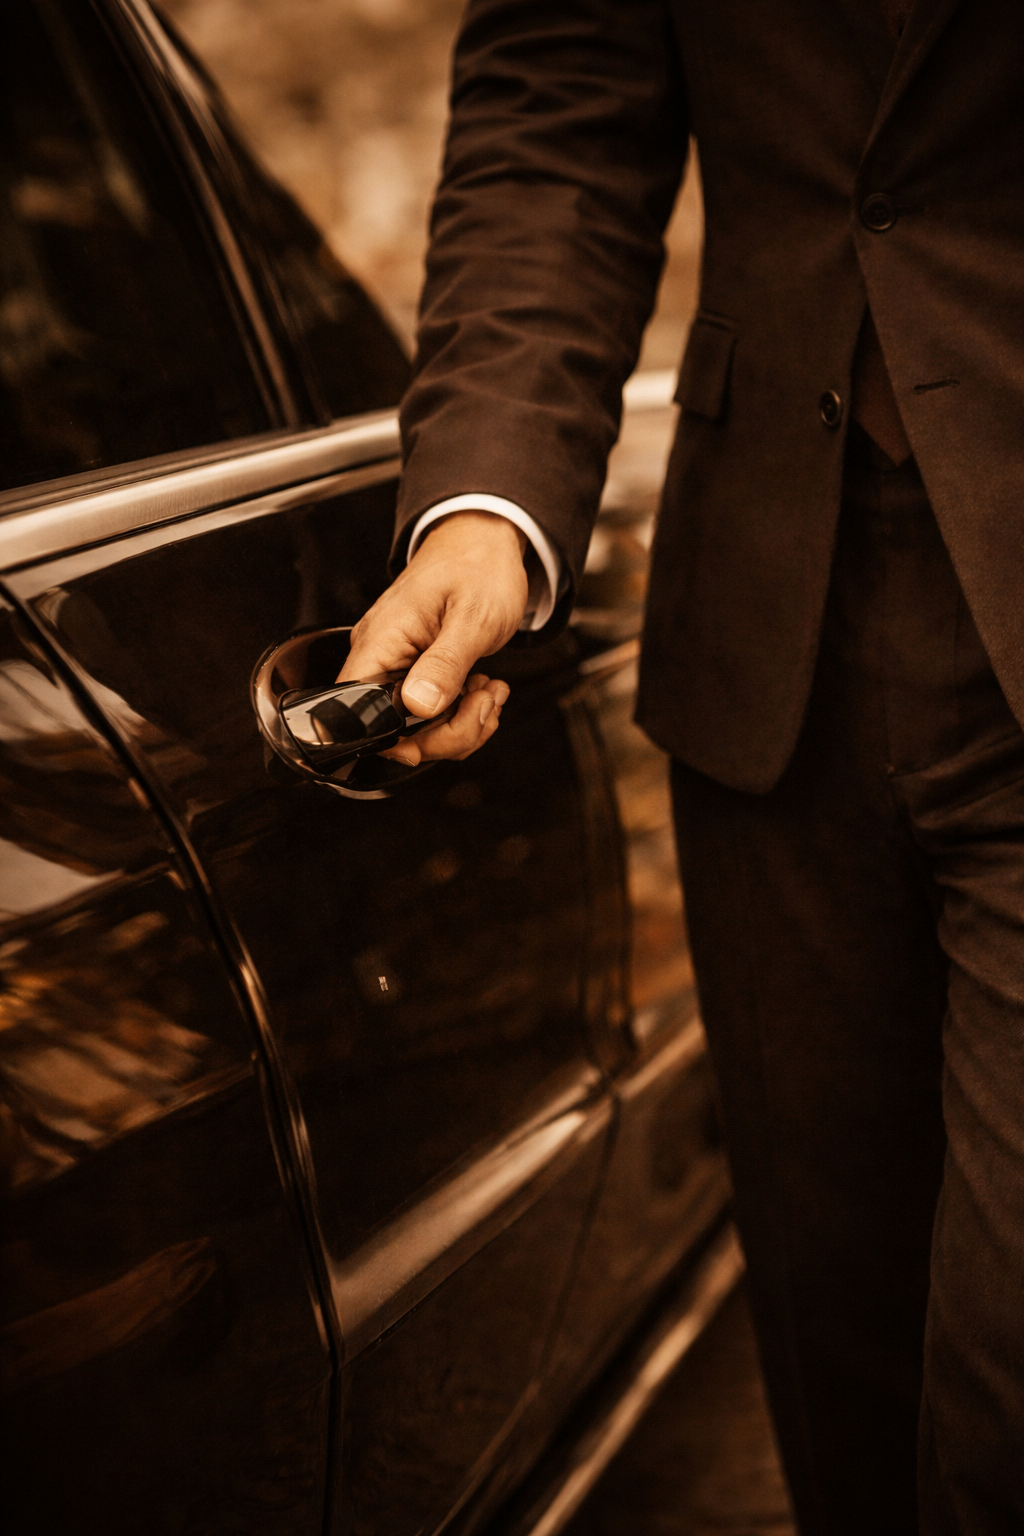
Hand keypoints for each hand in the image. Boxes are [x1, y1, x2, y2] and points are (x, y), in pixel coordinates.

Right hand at [338, 511, 529, 764]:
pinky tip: (480, 690)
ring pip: (418, 730)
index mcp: (382, 641)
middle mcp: (381, 656)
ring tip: (487, 690)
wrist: (486, 544)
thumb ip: (445, 664)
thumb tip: (419, 706)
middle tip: (483, 700)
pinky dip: (462, 714)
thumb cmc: (477, 567)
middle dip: (449, 731)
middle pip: (396, 733)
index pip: (363, 714)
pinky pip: (430, 715)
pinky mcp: (415, 673)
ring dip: (462, 723)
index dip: (403, 737)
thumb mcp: (472, 617)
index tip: (447, 724)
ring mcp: (398, 667)